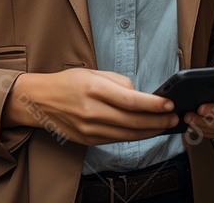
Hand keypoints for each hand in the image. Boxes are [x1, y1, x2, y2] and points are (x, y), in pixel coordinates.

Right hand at [4, 69, 178, 145]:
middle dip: (157, 121)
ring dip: (150, 131)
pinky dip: (134, 136)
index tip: (169, 104)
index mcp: (93, 89)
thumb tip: (140, 95)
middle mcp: (91, 111)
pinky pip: (117, 139)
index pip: (130, 100)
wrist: (39, 101)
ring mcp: (89, 129)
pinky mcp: (88, 140)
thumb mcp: (93, 73)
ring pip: (128, 134)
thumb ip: (119, 82)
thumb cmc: (68, 83)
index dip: (153, 104)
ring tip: (165, 125)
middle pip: (132, 120)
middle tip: (174, 117)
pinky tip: (145, 131)